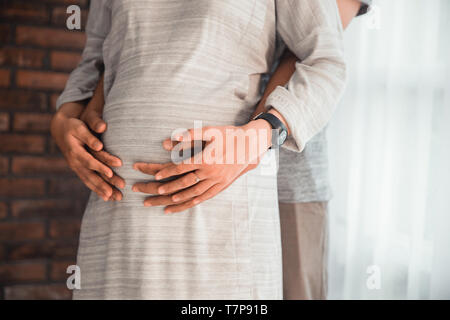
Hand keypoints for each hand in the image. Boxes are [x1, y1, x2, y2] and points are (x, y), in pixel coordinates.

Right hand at [51, 103, 124, 200]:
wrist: (61, 129)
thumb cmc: (73, 126)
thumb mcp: (79, 127)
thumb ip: (89, 136)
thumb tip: (99, 145)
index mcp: (75, 152)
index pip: (89, 161)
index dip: (99, 167)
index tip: (110, 173)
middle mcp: (75, 163)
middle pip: (91, 176)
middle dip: (104, 185)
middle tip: (117, 194)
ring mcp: (77, 168)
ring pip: (90, 182)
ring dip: (102, 191)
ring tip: (116, 199)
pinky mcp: (80, 170)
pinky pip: (89, 182)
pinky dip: (97, 190)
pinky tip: (107, 198)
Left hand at [132, 121, 270, 212]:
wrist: (251, 145)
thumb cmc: (229, 135)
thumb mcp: (210, 131)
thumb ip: (190, 135)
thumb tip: (168, 140)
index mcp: (206, 159)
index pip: (181, 167)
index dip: (167, 171)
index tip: (155, 176)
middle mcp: (211, 173)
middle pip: (183, 183)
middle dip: (165, 188)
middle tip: (150, 191)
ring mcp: (217, 181)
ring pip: (193, 194)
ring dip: (176, 199)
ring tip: (161, 202)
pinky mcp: (222, 186)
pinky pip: (204, 197)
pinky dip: (191, 203)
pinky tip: (180, 206)